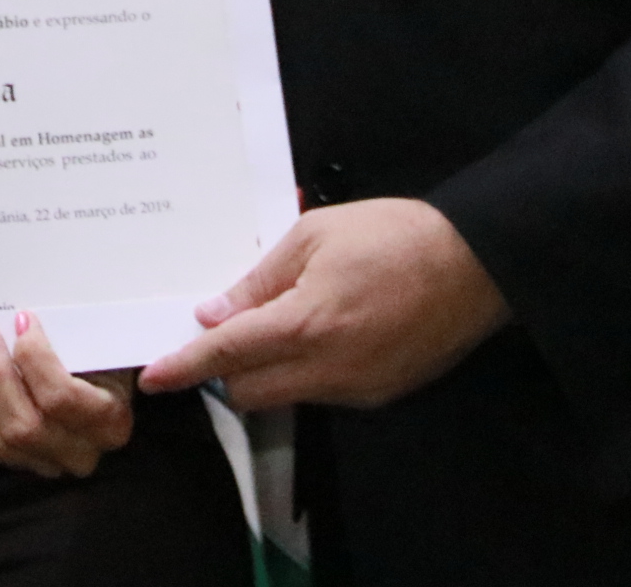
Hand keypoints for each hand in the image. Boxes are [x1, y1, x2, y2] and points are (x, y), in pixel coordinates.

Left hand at [0, 310, 135, 477]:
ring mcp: (47, 464)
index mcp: (110, 421)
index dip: (35, 359)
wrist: (90, 375)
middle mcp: (81, 453)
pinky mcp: (19, 463)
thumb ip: (86, 333)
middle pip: (27, 427)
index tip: (22, 320)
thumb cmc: (94, 353)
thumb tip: (40, 326)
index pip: (64, 399)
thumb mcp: (100, 341)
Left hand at [139, 197, 508, 409]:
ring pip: (287, 395)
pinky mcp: (383, 394)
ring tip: (277, 320)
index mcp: (304, 324)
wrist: (476, 262)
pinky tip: (317, 331)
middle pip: (250, 392)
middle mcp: (329, 369)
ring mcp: (359, 389)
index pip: (227, 356)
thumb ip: (259, 281)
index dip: (185, 367)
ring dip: (267, 369)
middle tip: (221, 332)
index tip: (154, 377)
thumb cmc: (392, 235)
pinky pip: (323, 392)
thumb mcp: (312, 236)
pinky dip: (305, 370)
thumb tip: (215, 315)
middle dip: (225, 370)